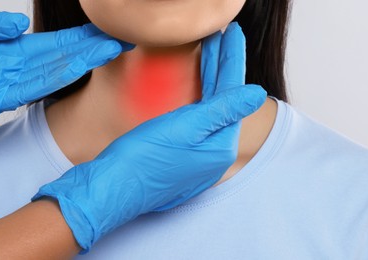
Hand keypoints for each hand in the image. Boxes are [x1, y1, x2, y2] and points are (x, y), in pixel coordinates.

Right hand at [33, 23, 264, 251]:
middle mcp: (212, 157)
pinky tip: (193, 89)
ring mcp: (195, 161)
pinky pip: (195, 124)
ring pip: (208, 112)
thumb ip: (222, 110)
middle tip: (221, 36)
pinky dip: (197, 100)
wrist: (110, 189)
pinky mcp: (178, 162)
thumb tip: (257, 94)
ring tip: (209, 54)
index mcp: (219, 148)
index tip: (231, 33)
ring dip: (210, 81)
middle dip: (221, 67)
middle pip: (222, 102)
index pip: (232, 94)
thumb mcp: (184, 129)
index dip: (231, 60)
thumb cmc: (141, 160)